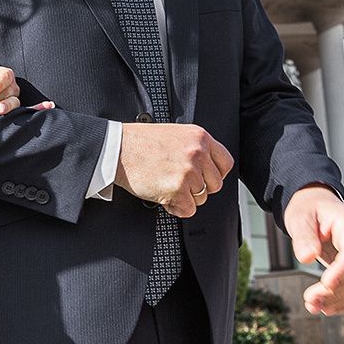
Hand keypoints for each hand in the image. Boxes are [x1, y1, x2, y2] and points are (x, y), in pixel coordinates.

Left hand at [0, 66, 47, 115]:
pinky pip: (28, 110)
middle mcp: (10, 86)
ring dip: (7, 108)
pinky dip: (39, 108)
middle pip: (6, 93)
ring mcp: (13, 99)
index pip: (5, 77)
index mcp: (0, 74)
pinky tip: (48, 106)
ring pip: (14, 103)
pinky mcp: (13, 111)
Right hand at [115, 123, 233, 217]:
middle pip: (215, 184)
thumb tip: (208, 168)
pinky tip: (164, 198)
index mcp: (200, 137)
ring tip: (167, 187)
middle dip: (199, 189)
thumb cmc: (140, 142)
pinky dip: (176, 208)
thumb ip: (195, 148)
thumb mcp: (175, 134)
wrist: (117, 148)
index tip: (204, 178)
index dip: (215, 175)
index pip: (225, 164)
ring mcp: (188, 171)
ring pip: (201, 198)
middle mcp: (198, 153)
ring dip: (185, 198)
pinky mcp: (176, 189)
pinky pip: (188, 210)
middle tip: (181, 185)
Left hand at [288, 185, 343, 314]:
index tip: (326, 284)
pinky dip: (342, 301)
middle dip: (335, 291)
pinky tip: (324, 308)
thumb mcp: (300, 217)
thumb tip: (307, 258)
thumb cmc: (308, 210)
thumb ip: (304, 236)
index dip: (343, 270)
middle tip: (309, 300)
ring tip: (312, 306)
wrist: (316, 207)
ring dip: (337, 300)